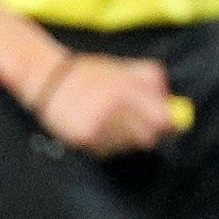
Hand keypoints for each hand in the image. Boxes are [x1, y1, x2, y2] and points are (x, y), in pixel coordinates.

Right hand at [34, 50, 178, 154]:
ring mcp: (99, 124)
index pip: (162, 119)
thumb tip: (171, 103)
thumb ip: (151, 81)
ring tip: (109, 124)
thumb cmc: (88, 72)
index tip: (161, 123)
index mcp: (128, 89)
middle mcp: (115, 108)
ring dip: (124, 140)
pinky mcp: (83, 137)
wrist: (46, 75)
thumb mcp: (122, 67)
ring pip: (127, 146)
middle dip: (145, 133)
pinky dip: (105, 145)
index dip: (165, 123)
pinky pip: (106, 150)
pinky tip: (95, 129)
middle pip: (147, 137)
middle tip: (134, 126)